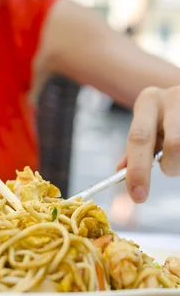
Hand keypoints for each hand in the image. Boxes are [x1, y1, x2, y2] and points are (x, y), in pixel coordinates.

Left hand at [119, 86, 179, 202]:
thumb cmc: (166, 114)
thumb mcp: (148, 122)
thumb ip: (138, 145)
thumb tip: (121, 171)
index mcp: (148, 100)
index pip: (139, 138)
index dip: (138, 170)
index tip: (138, 197)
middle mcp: (172, 97)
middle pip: (175, 145)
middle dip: (172, 167)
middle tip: (169, 171)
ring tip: (178, 153)